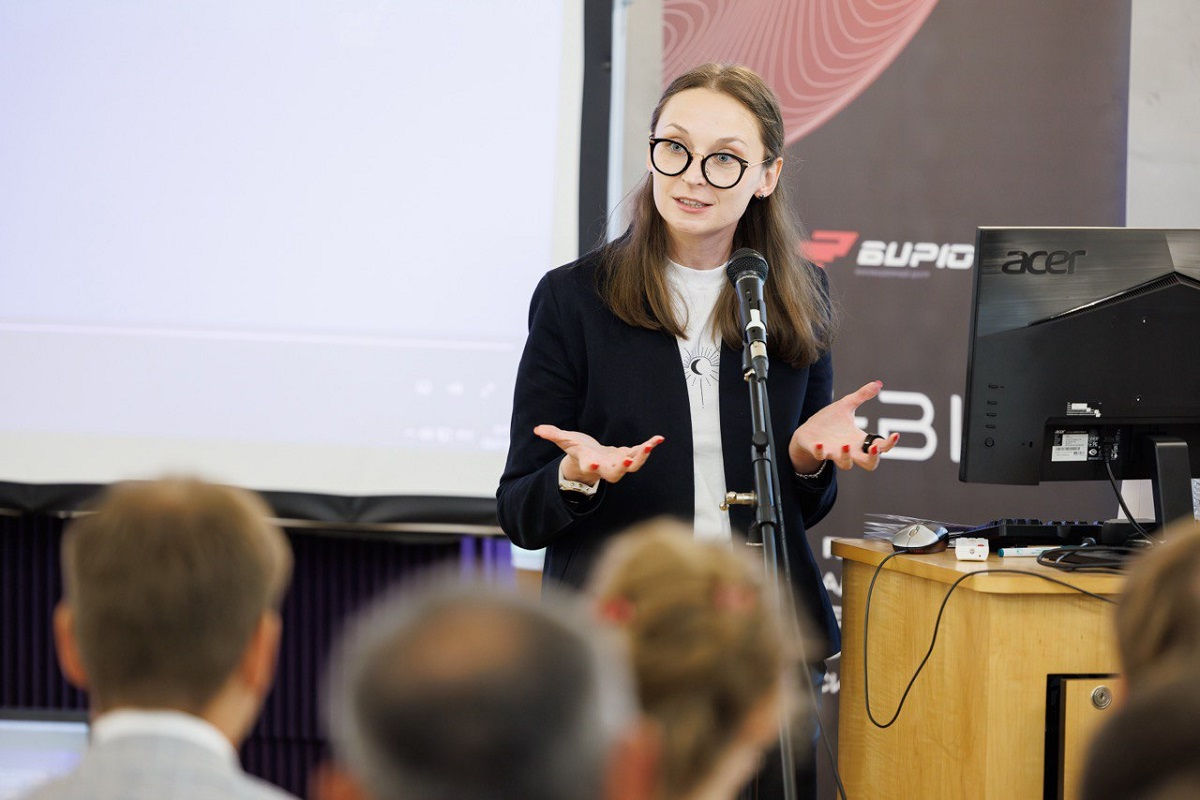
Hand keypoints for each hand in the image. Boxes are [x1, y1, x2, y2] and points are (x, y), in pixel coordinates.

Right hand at [534, 425, 665, 485]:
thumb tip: (537, 429)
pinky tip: (659, 438)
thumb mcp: (564, 441)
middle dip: (622, 467)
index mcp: (589, 463)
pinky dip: (650, 447)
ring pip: (632, 466)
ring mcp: (618, 463)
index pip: (589, 467)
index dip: (590, 467)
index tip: (593, 465)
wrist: (591, 461)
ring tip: (651, 445)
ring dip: (642, 457)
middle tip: (627, 460)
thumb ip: (553, 435)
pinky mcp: (628, 456)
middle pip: (614, 473)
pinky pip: (641, 453)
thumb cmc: (577, 451)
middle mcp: (605, 468)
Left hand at [788, 381, 899, 472]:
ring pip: (846, 465)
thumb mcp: (846, 406)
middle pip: (869, 464)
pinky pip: (820, 456)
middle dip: (874, 458)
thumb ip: (862, 396)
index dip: (889, 444)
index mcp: (859, 440)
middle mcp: (850, 450)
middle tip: (874, 448)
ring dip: (847, 457)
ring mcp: (834, 452)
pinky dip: (821, 452)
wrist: (807, 430)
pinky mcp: (817, 451)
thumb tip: (878, 383)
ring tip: (846, 444)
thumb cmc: (829, 421)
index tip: (895, 434)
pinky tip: (820, 444)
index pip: (880, 447)